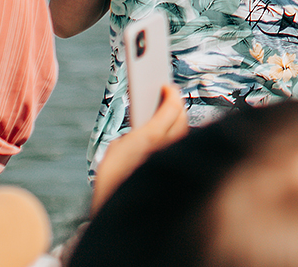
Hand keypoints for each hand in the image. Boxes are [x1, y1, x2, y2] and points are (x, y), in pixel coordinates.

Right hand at [92, 84, 187, 211]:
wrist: (119, 209)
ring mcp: (174, 156)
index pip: (172, 107)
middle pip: (181, 117)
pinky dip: (176, 139)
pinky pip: (181, 147)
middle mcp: (168, 146)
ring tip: (169, 115)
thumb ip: (135, 132)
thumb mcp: (117, 149)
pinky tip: (170, 136)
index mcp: (151, 137)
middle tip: (168, 99)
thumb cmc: (112, 179)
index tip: (167, 86)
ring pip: (184, 132)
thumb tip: (148, 128)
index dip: (171, 93)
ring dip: (178, 122)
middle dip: (176, 106)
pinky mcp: (175, 166)